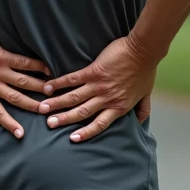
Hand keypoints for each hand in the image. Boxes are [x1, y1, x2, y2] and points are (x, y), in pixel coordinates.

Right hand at [0, 23, 50, 152]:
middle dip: (36, 99)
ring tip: (22, 134)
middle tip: (50, 109)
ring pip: (1, 108)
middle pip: (20, 90)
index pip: (27, 67)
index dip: (42, 71)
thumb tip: (33, 61)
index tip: (55, 79)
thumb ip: (13, 55)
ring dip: (12, 122)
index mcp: (3, 60)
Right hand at [38, 36, 156, 142]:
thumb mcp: (146, 94)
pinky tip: (48, 86)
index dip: (86, 132)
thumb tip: (141, 122)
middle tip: (49, 124)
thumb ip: (142, 110)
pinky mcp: (93, 71)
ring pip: (74, 98)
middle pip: (81, 113)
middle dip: (64, 119)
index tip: (72, 138)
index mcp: (118, 106)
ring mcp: (98, 85)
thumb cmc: (146, 71)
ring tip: (43, 108)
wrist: (144, 50)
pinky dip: (60, 83)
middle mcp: (106, 99)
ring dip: (57, 104)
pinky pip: (73, 79)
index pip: (99, 124)